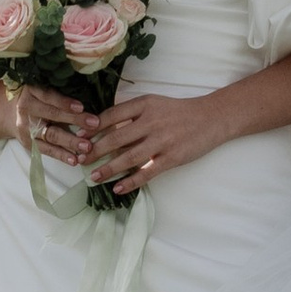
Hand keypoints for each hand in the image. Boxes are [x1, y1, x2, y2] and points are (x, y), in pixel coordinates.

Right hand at [0, 79, 95, 164]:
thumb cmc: (33, 96)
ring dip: (70, 142)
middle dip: (75, 121)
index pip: (48, 96)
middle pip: (52, 115)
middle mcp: (26, 108)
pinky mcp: (27, 142)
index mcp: (31, 90)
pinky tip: (74, 160)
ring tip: (86, 148)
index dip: (64, 102)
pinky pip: (45, 150)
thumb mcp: (39, 87)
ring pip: (50, 134)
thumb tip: (91, 91)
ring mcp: (26, 127)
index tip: (81, 106)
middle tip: (94, 124)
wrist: (5, 112)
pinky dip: (60, 155)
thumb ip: (57, 90)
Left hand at [84, 87, 230, 198]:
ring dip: (108, 169)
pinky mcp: (171, 158)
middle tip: (80, 160)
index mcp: (145, 105)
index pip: (112, 115)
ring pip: (128, 157)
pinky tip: (119, 188)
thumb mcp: (154, 103)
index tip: (79, 137)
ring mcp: (162, 141)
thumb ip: (132, 112)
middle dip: (94, 151)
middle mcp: (151, 121)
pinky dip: (132, 182)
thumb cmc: (179, 112)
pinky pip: (147, 172)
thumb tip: (103, 126)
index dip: (93, 127)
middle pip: (115, 138)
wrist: (211, 118)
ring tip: (94, 177)